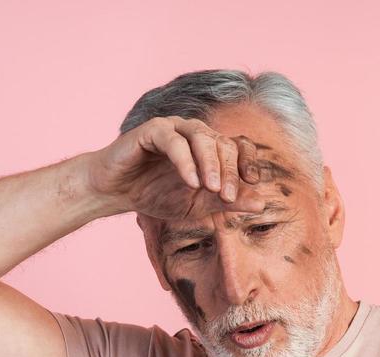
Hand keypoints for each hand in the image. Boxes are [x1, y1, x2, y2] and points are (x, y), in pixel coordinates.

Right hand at [86, 115, 273, 221]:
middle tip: (229, 197)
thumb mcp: (198, 205)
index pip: (238, 146)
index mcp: (209, 148)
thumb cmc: (156, 196)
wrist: (116, 193)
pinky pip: (174, 141)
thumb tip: (262, 203)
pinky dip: (185, 162)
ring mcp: (174, 128)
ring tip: (211, 188)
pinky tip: (191, 182)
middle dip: (229, 171)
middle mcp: (194, 133)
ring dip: (210, 163)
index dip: (248, 161)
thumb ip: (228, 203)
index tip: (254, 183)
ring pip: (202, 136)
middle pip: (223, 142)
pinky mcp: (152, 130)